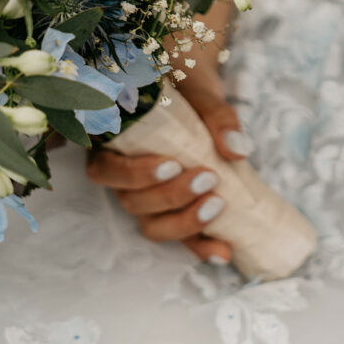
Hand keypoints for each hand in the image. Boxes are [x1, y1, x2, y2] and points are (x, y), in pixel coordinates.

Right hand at [85, 79, 251, 263]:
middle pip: (132, 203)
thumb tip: (237, 150)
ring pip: (152, 225)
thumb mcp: (199, 92)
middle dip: (170, 197)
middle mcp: (123, 178)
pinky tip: (223, 253)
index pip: (106, 172)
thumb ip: (216, 116)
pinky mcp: (175, 213)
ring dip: (184, 223)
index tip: (171, 164)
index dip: (134, 175)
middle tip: (208, 178)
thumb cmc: (186, 90)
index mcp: (112, 146)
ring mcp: (149, 199)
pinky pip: (181, 239)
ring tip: (218, 205)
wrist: (198, 96)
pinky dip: (201, 248)